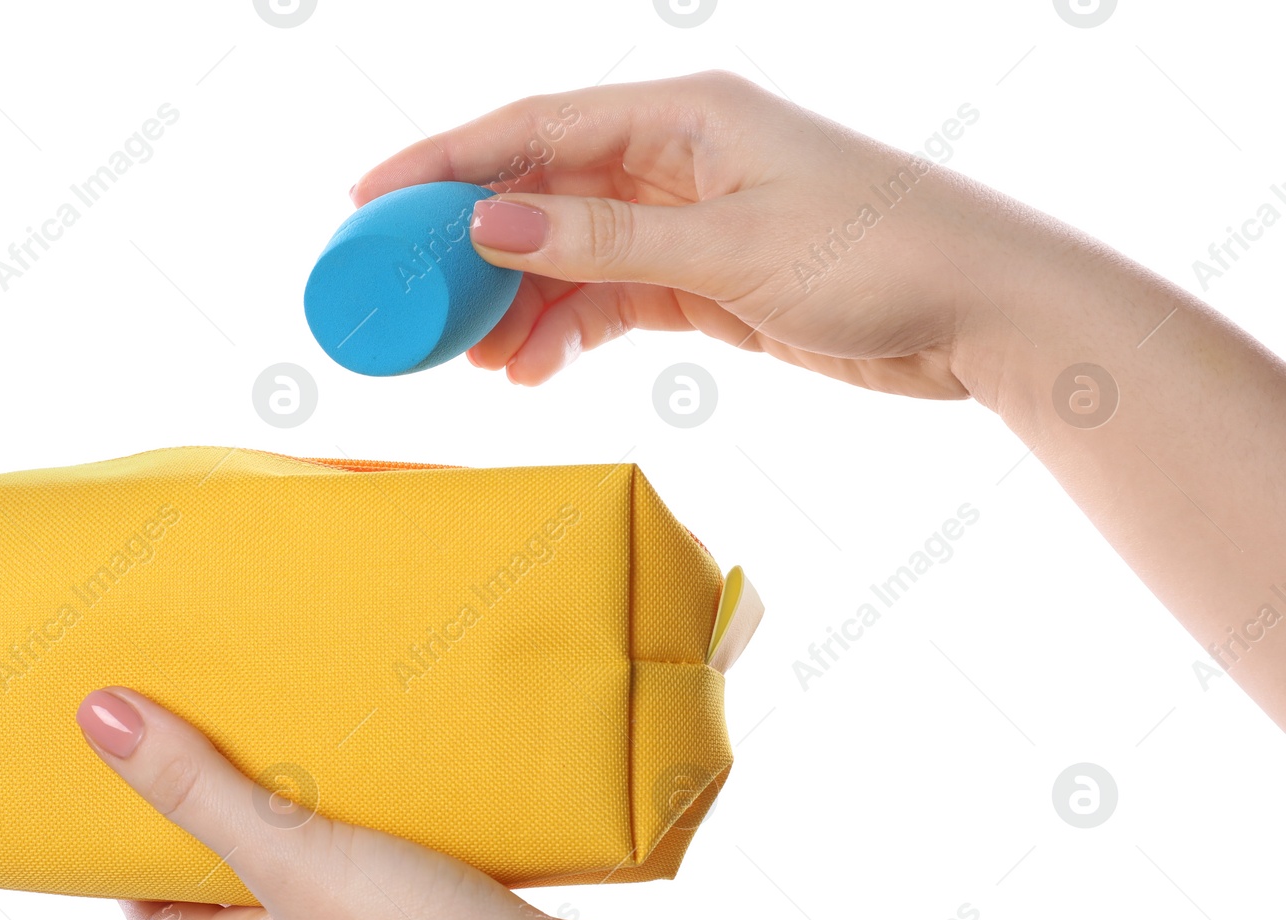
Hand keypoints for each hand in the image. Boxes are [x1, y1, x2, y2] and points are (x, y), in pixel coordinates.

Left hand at [72, 686, 784, 919]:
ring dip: (315, 821)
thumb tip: (100, 720)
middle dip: (226, 830)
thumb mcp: (286, 856)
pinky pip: (401, 864)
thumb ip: (200, 790)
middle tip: (219, 745)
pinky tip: (408, 772)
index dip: (134, 878)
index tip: (127, 809)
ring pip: (327, 877)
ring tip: (313, 738)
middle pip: (244, 897)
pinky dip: (391, 822)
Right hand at [354, 70, 1004, 395]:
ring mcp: (690, 218)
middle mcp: (677, 157)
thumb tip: (490, 220)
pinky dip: (570, 330)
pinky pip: (612, 297)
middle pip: (541, 191)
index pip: (532, 129)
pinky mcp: (708, 277)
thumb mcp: (728, 248)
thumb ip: (604, 238)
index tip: (369, 203)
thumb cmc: (878, 254)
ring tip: (477, 360)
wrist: (984, 311)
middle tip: (411, 304)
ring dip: (519, 303)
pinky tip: (535, 369)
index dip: (443, 162)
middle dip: (472, 248)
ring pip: (571, 253)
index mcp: (682, 115)